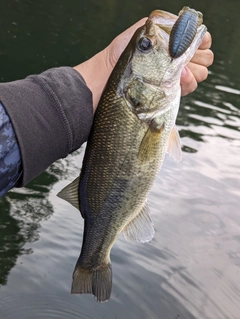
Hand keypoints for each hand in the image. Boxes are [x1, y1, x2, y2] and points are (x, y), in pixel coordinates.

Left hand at [74, 18, 213, 111]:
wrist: (106, 80)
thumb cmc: (120, 56)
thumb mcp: (142, 32)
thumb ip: (162, 26)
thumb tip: (185, 25)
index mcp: (169, 46)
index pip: (198, 41)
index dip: (200, 41)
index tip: (196, 43)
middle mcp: (172, 62)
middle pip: (203, 59)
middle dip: (198, 58)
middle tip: (187, 59)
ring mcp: (171, 80)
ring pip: (199, 75)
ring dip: (193, 72)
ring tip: (181, 72)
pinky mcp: (167, 95)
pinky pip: (188, 89)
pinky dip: (187, 83)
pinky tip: (180, 80)